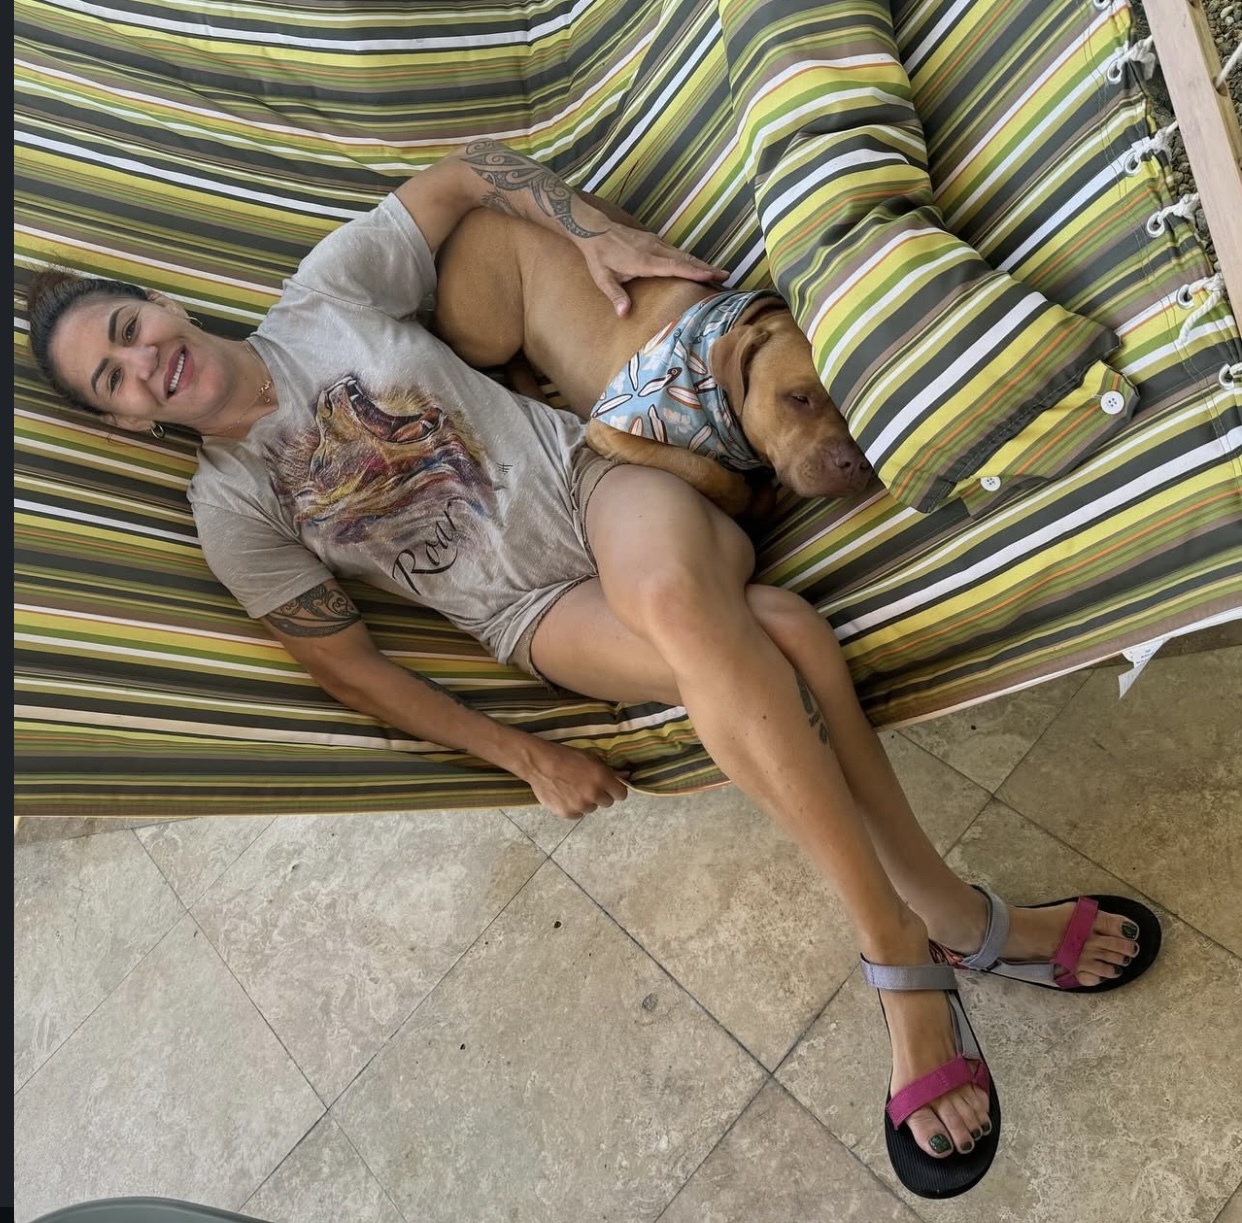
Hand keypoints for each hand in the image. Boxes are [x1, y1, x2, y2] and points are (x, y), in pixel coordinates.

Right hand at [519, 739, 630, 819]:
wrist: (540, 764)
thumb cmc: (566, 756)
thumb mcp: (590, 758)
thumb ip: (609, 770)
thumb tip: (626, 775)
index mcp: (602, 778)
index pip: (621, 794)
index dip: (616, 790)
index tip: (609, 788)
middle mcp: (594, 794)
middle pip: (607, 803)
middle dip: (601, 795)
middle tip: (588, 786)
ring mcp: (580, 805)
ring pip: (591, 808)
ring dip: (586, 802)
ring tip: (573, 789)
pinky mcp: (568, 813)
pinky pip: (578, 814)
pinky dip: (574, 807)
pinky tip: (565, 796)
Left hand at [576, 219, 727, 316]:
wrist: (594, 230)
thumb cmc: (599, 257)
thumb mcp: (603, 278)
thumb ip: (616, 295)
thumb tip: (624, 313)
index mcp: (644, 261)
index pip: (674, 266)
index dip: (693, 272)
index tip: (710, 276)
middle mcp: (654, 250)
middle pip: (685, 259)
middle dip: (706, 268)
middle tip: (726, 276)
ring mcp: (656, 243)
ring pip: (683, 254)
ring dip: (701, 264)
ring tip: (718, 272)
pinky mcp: (655, 241)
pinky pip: (676, 251)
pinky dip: (690, 259)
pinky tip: (698, 265)